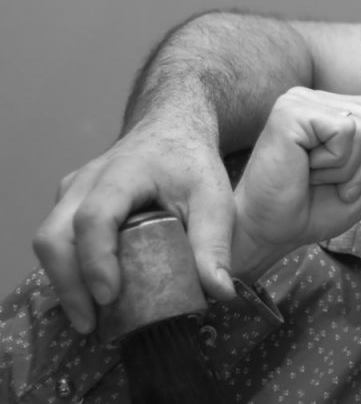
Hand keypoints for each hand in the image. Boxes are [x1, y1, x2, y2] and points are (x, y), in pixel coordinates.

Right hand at [34, 115, 235, 334]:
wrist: (172, 129)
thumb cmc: (192, 161)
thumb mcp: (214, 196)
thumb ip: (215, 241)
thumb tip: (219, 291)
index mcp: (123, 173)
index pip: (94, 217)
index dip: (97, 259)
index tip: (109, 297)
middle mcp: (86, 181)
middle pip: (55, 235)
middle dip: (69, 283)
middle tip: (92, 323)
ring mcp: (72, 192)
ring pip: (49, 240)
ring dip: (65, 283)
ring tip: (90, 320)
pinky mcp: (69, 204)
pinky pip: (57, 241)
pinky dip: (69, 271)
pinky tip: (91, 298)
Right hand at [230, 88, 360, 280]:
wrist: (269, 231)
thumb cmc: (309, 209)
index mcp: (330, 112)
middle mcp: (316, 99)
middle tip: (332, 184)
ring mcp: (301, 100)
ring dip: (350, 167)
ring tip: (317, 178)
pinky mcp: (292, 111)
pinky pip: (345, 132)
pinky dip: (336, 162)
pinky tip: (307, 170)